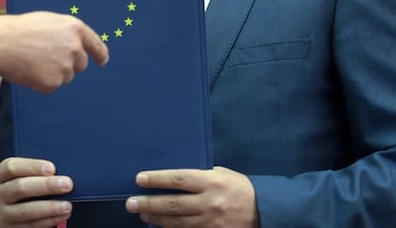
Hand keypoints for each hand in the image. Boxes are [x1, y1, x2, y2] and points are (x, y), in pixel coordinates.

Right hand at [0, 12, 108, 92]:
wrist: (1, 43)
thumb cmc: (20, 29)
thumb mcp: (49, 21)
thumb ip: (67, 33)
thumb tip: (77, 46)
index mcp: (75, 29)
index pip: (96, 45)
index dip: (100, 54)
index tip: (102, 61)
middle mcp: (75, 48)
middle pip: (80, 64)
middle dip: (68, 63)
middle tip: (45, 56)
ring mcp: (65, 67)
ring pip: (66, 76)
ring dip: (54, 73)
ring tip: (34, 61)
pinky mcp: (54, 83)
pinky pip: (52, 86)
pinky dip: (42, 82)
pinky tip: (30, 71)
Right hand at [0, 157, 73, 227]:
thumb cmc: (12, 189)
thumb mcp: (14, 177)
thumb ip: (31, 172)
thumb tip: (56, 173)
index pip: (11, 167)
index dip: (32, 166)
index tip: (51, 168)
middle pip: (20, 188)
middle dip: (46, 186)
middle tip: (66, 184)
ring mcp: (2, 214)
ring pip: (26, 210)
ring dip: (49, 208)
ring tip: (66, 205)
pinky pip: (30, 226)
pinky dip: (48, 221)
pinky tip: (60, 216)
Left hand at [124, 167, 258, 227]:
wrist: (265, 212)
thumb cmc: (240, 188)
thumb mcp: (222, 174)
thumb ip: (201, 175)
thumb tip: (173, 176)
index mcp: (212, 182)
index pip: (178, 179)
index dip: (157, 179)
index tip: (139, 179)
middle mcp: (210, 203)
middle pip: (173, 204)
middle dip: (149, 204)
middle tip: (130, 203)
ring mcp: (211, 222)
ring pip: (177, 222)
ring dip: (156, 219)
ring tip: (141, 214)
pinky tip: (159, 226)